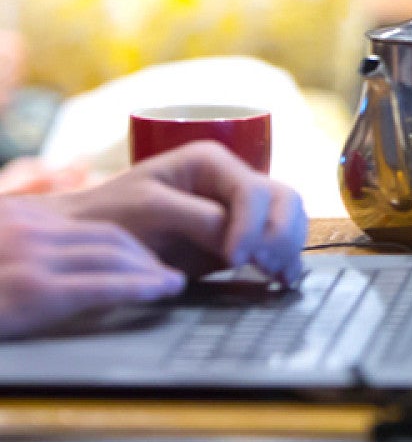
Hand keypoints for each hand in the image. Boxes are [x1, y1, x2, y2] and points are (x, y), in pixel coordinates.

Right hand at [0, 199, 183, 338]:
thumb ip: (24, 253)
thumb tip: (60, 270)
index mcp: (18, 217)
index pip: (89, 225)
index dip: (128, 243)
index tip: (147, 258)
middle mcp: (27, 229)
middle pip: (109, 236)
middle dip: (146, 256)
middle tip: (168, 274)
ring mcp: (30, 258)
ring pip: (113, 255)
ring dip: (152, 270)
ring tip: (174, 283)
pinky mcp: (34, 291)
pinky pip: (101, 286)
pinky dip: (139, 287)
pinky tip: (160, 291)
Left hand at [34, 141, 307, 282]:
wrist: (91, 240)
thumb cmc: (111, 216)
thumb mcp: (149, 209)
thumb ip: (197, 218)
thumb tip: (238, 240)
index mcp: (211, 162)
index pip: (254, 191)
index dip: (251, 225)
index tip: (234, 259)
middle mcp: (232, 181)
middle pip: (284, 200)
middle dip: (281, 234)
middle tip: (265, 266)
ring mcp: (239, 210)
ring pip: (290, 218)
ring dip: (290, 247)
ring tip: (277, 275)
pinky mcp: (241, 237)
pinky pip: (279, 241)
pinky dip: (287, 259)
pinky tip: (283, 279)